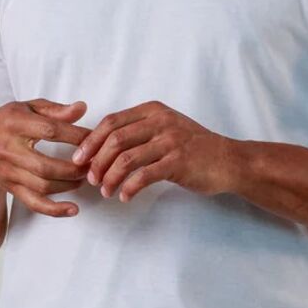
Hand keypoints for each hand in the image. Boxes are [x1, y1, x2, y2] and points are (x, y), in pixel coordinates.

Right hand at [0, 98, 91, 216]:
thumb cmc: (8, 122)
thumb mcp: (28, 107)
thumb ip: (55, 110)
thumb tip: (82, 108)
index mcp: (14, 124)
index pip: (49, 131)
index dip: (75, 135)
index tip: (93, 138)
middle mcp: (8, 150)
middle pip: (45, 165)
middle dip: (74, 168)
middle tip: (92, 164)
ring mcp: (9, 172)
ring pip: (42, 186)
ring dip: (69, 185)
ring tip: (85, 176)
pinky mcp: (10, 188)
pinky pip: (34, 203)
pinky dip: (54, 210)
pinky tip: (73, 209)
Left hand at [71, 101, 237, 202]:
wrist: (228, 160)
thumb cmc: (192, 147)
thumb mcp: (165, 128)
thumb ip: (138, 131)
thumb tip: (99, 147)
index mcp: (153, 111)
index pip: (112, 122)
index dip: (91, 141)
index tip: (79, 159)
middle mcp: (161, 122)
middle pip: (115, 140)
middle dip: (97, 162)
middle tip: (91, 179)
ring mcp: (170, 141)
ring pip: (126, 159)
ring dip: (110, 178)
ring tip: (107, 191)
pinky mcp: (178, 162)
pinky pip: (144, 176)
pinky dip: (129, 188)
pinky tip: (126, 197)